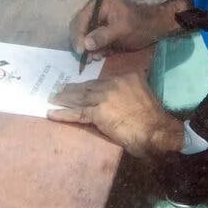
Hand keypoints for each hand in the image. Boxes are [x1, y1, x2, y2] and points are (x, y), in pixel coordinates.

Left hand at [48, 71, 182, 157]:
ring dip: (63, 99)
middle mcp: (113, 84)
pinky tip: (51, 113)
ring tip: (52, 98)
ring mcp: (104, 98)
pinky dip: (62, 113)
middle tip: (59, 89)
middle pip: (88, 87)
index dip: (89, 84)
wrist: (156, 130)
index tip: (80, 86)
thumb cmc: (154, 118)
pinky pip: (76, 113)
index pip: (102, 80)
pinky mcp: (98, 113)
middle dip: (72, 89)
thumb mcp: (146, 94)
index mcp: (127, 77)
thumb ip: (135, 91)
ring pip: (79, 97)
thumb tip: (127, 96)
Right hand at [70, 0, 177, 60]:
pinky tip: (101, 55)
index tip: (81, 51)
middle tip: (86, 58)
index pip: (80, 19)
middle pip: (79, 28)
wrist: (154, 29)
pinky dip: (95, 50)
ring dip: (88, 49)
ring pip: (84, 37)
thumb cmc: (140, 25)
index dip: (78, 35)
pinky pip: (92, 43)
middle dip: (82, 44)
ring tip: (96, 57)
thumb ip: (103, 36)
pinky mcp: (101, 32)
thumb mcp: (123, 29)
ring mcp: (97, 22)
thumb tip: (86, 44)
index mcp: (98, 3)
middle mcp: (94, 11)